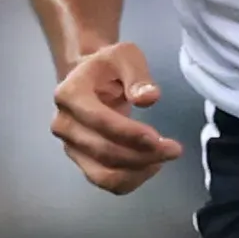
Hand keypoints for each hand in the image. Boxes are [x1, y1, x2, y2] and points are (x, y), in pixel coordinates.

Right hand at [52, 39, 186, 191]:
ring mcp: (71, 146)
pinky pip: (107, 182)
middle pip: (104, 151)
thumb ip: (137, 75)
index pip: (99, 121)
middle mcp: (64, 124)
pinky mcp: (82, 161)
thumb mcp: (125, 55)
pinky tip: (151, 164)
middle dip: (143, 155)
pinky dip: (132, 180)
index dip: (129, 134)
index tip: (158, 139)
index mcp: (70, 94)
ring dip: (138, 171)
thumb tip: (148, 98)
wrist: (90, 77)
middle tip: (174, 149)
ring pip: (104, 174)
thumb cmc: (108, 66)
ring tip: (164, 157)